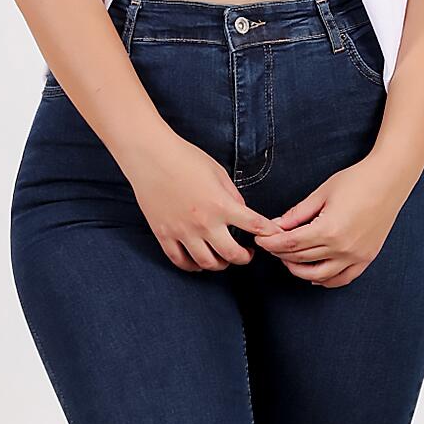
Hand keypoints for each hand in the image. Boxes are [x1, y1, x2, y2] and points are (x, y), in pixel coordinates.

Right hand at [125, 131, 280, 272]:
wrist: (150, 156)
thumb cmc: (185, 158)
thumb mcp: (218, 173)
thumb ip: (233, 196)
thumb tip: (242, 214)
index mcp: (221, 204)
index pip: (254, 226)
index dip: (269, 232)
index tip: (272, 235)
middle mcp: (204, 223)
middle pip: (232, 255)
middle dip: (245, 258)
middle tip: (247, 254)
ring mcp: (182, 232)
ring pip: (207, 263)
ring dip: (220, 264)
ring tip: (223, 258)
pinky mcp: (164, 235)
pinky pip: (181, 261)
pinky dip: (193, 266)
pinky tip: (199, 262)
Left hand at [252, 156, 413, 287]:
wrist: (390, 180)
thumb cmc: (357, 181)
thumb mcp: (321, 194)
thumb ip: (297, 214)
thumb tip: (276, 226)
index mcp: (328, 230)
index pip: (291, 244)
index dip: (272, 243)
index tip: (261, 240)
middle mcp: (342, 248)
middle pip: (301, 259)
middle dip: (281, 253)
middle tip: (272, 246)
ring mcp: (356, 256)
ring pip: (319, 275)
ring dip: (299, 270)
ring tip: (289, 259)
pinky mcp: (366, 258)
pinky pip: (342, 279)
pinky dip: (326, 280)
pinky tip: (314, 275)